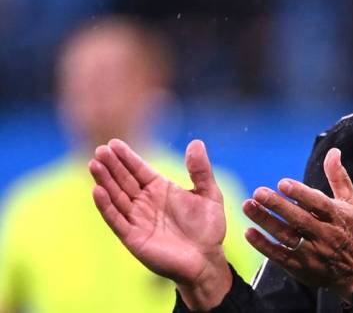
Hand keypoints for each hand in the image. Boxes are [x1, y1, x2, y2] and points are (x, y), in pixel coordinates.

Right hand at [89, 139, 231, 308]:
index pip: (138, 169)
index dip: (126, 157)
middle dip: (111, 165)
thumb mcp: (209, 194)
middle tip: (100, 150)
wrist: (207, 259)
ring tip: (94, 164)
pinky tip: (97, 191)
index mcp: (160, 189)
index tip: (113, 143)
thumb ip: (201, 170)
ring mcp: (137, 219)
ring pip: (116, 196)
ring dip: (105, 181)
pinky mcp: (133, 237)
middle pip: (124, 180)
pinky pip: (116, 219)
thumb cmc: (208, 228)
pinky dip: (106, 206)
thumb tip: (196, 142)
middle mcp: (145, 202)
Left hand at [242, 148, 352, 300]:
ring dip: (266, 221)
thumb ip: (338, 177)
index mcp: (336, 216)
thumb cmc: (350, 230)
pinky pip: (279, 255)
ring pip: (286, 236)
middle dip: (278, 206)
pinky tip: (249, 232)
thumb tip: (333, 152)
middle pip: (299, 220)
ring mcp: (312, 252)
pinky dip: (263, 245)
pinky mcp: (300, 266)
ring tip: (248, 206)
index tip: (282, 183)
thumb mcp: (351, 202)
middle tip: (259, 193)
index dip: (301, 193)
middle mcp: (324, 234)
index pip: (318, 204)